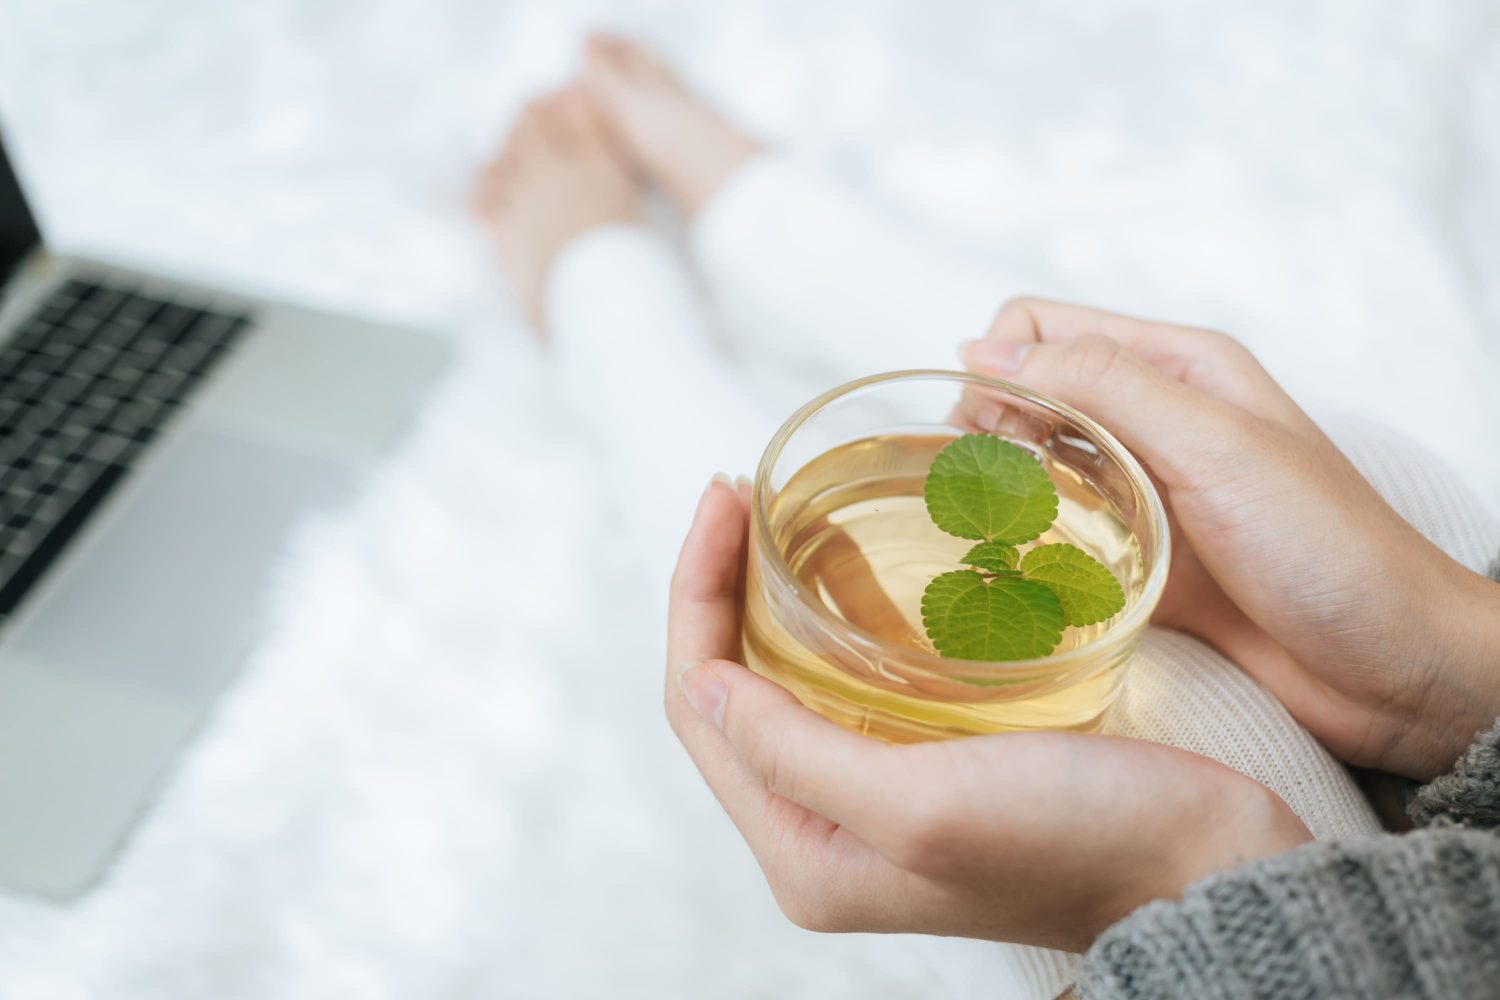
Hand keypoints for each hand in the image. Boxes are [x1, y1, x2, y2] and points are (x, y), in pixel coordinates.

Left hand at [665, 480, 1309, 950]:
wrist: (1208, 865)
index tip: (722, 499)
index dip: (694, 594)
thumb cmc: (1083, 843)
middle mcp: (827, 829)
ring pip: (789, 677)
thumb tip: (706, 683)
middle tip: (743, 495)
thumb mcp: (923, 809)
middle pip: (735, 686)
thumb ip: (796, 756)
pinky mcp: (930, 765)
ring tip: (782, 514)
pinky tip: (856, 563)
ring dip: (772, 596)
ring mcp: (877, 796)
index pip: (701, 705)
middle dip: (722, 586)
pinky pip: (852, 680)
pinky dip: (842, 617)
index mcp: (805, 851)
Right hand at [963, 298, 1499, 778]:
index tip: (990, 427)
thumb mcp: (1212, 445)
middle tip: (994, 487)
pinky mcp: (1138, 559)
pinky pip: (1057, 537)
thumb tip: (987, 351)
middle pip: (1029, 394)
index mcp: (1177, 369)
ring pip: (1034, 465)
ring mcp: (1144, 492)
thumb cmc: (1330, 549)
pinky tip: (1024, 570)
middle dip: (989, 427)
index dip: (999, 366)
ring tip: (999, 529)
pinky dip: (1029, 545)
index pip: (1043, 327)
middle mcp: (1154, 421)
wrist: (1393, 665)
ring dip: (1004, 486)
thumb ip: (1103, 387)